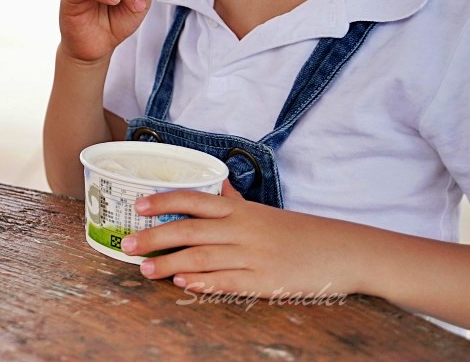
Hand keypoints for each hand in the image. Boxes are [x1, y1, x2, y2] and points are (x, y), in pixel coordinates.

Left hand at [121, 181, 363, 297]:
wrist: (341, 251)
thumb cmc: (297, 232)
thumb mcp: (263, 211)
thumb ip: (234, 201)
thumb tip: (212, 184)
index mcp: (239, 210)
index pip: (193, 199)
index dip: (163, 201)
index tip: (138, 206)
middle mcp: (242, 229)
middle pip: (190, 230)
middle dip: (155, 236)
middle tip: (128, 244)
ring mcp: (253, 256)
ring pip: (202, 258)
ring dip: (170, 264)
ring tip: (145, 269)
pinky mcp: (264, 282)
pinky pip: (228, 282)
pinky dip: (204, 283)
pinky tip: (183, 284)